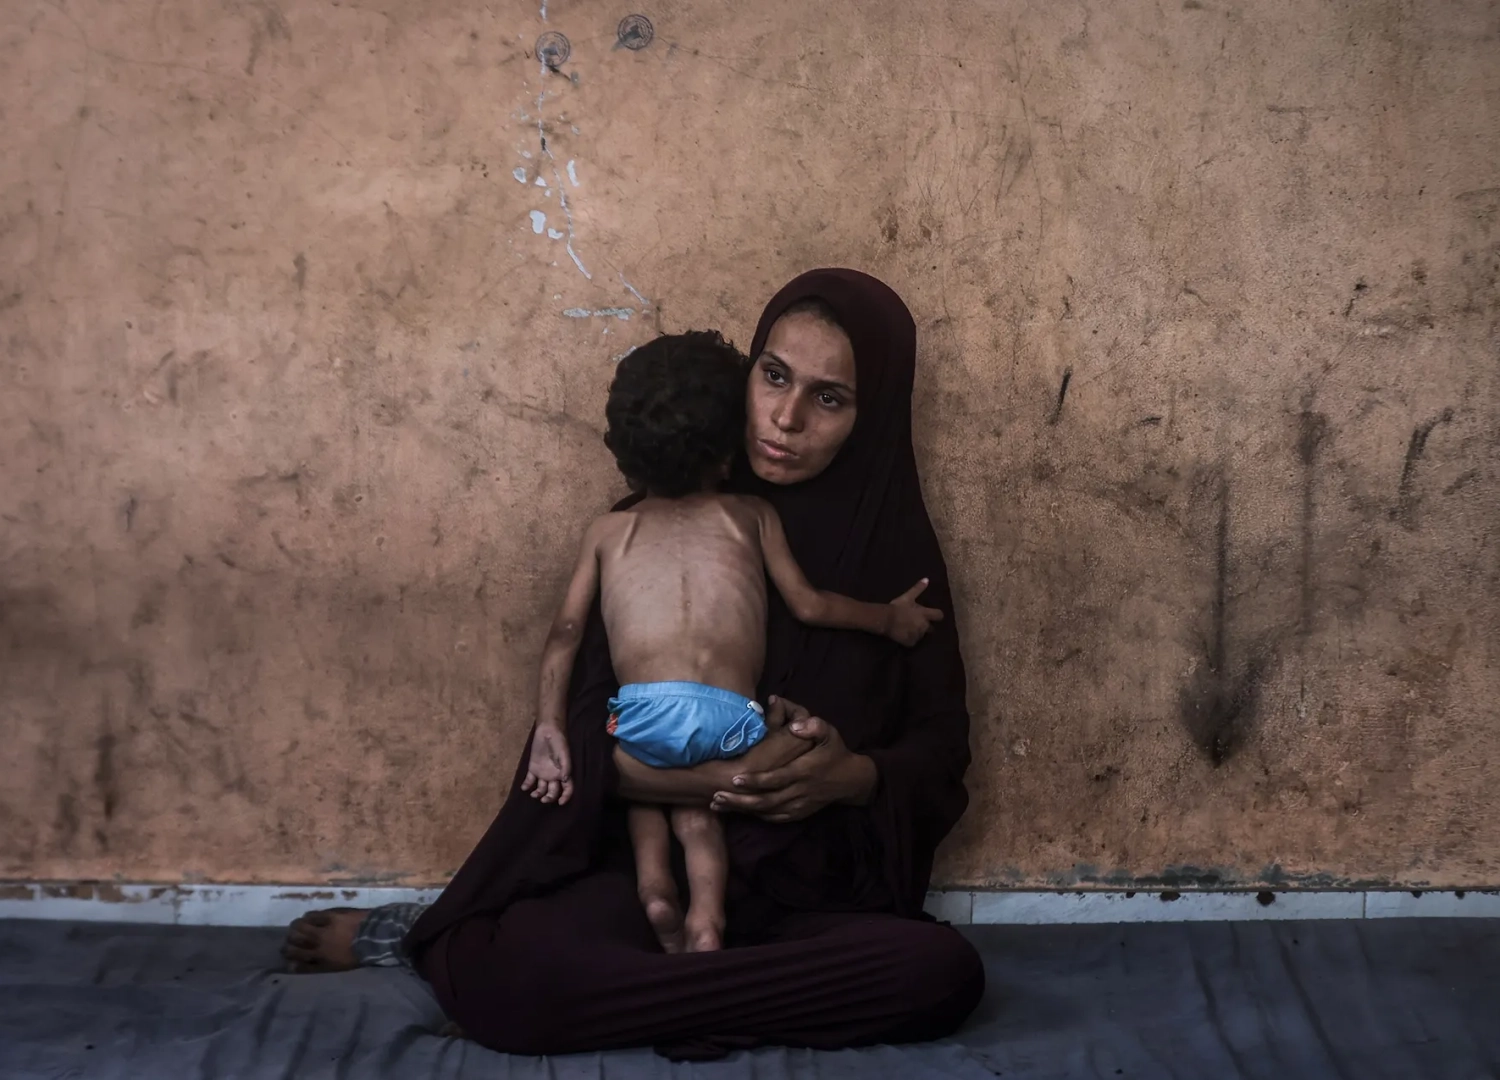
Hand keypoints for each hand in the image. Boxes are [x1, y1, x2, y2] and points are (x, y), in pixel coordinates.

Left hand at [522, 723, 572, 804]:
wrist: (547, 730)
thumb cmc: (558, 741)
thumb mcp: (564, 753)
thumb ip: (566, 766)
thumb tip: (565, 780)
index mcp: (563, 772)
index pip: (567, 788)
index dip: (566, 796)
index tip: (561, 803)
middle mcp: (553, 775)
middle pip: (553, 791)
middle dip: (549, 798)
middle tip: (543, 800)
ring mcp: (543, 772)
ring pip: (541, 788)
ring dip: (538, 794)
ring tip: (534, 794)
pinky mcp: (533, 768)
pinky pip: (530, 780)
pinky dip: (527, 785)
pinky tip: (524, 788)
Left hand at [710, 698, 876, 822]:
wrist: (851, 779)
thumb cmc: (834, 751)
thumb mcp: (829, 733)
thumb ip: (813, 726)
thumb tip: (795, 724)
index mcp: (804, 771)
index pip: (776, 779)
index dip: (756, 781)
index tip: (735, 779)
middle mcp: (800, 791)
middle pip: (766, 800)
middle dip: (740, 801)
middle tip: (716, 796)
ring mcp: (799, 805)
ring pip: (767, 811)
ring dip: (742, 810)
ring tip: (718, 805)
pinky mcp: (799, 813)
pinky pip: (775, 818)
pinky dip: (756, 816)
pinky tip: (739, 811)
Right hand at [886, 578, 943, 645]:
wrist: (886, 619)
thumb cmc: (898, 607)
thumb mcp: (908, 596)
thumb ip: (918, 588)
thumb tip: (927, 579)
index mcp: (925, 614)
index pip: (939, 615)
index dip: (937, 615)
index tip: (933, 615)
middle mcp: (924, 625)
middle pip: (930, 628)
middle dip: (926, 626)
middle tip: (917, 623)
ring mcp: (918, 635)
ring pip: (921, 635)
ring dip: (917, 632)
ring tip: (908, 629)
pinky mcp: (911, 642)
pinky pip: (913, 642)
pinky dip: (910, 639)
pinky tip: (904, 635)